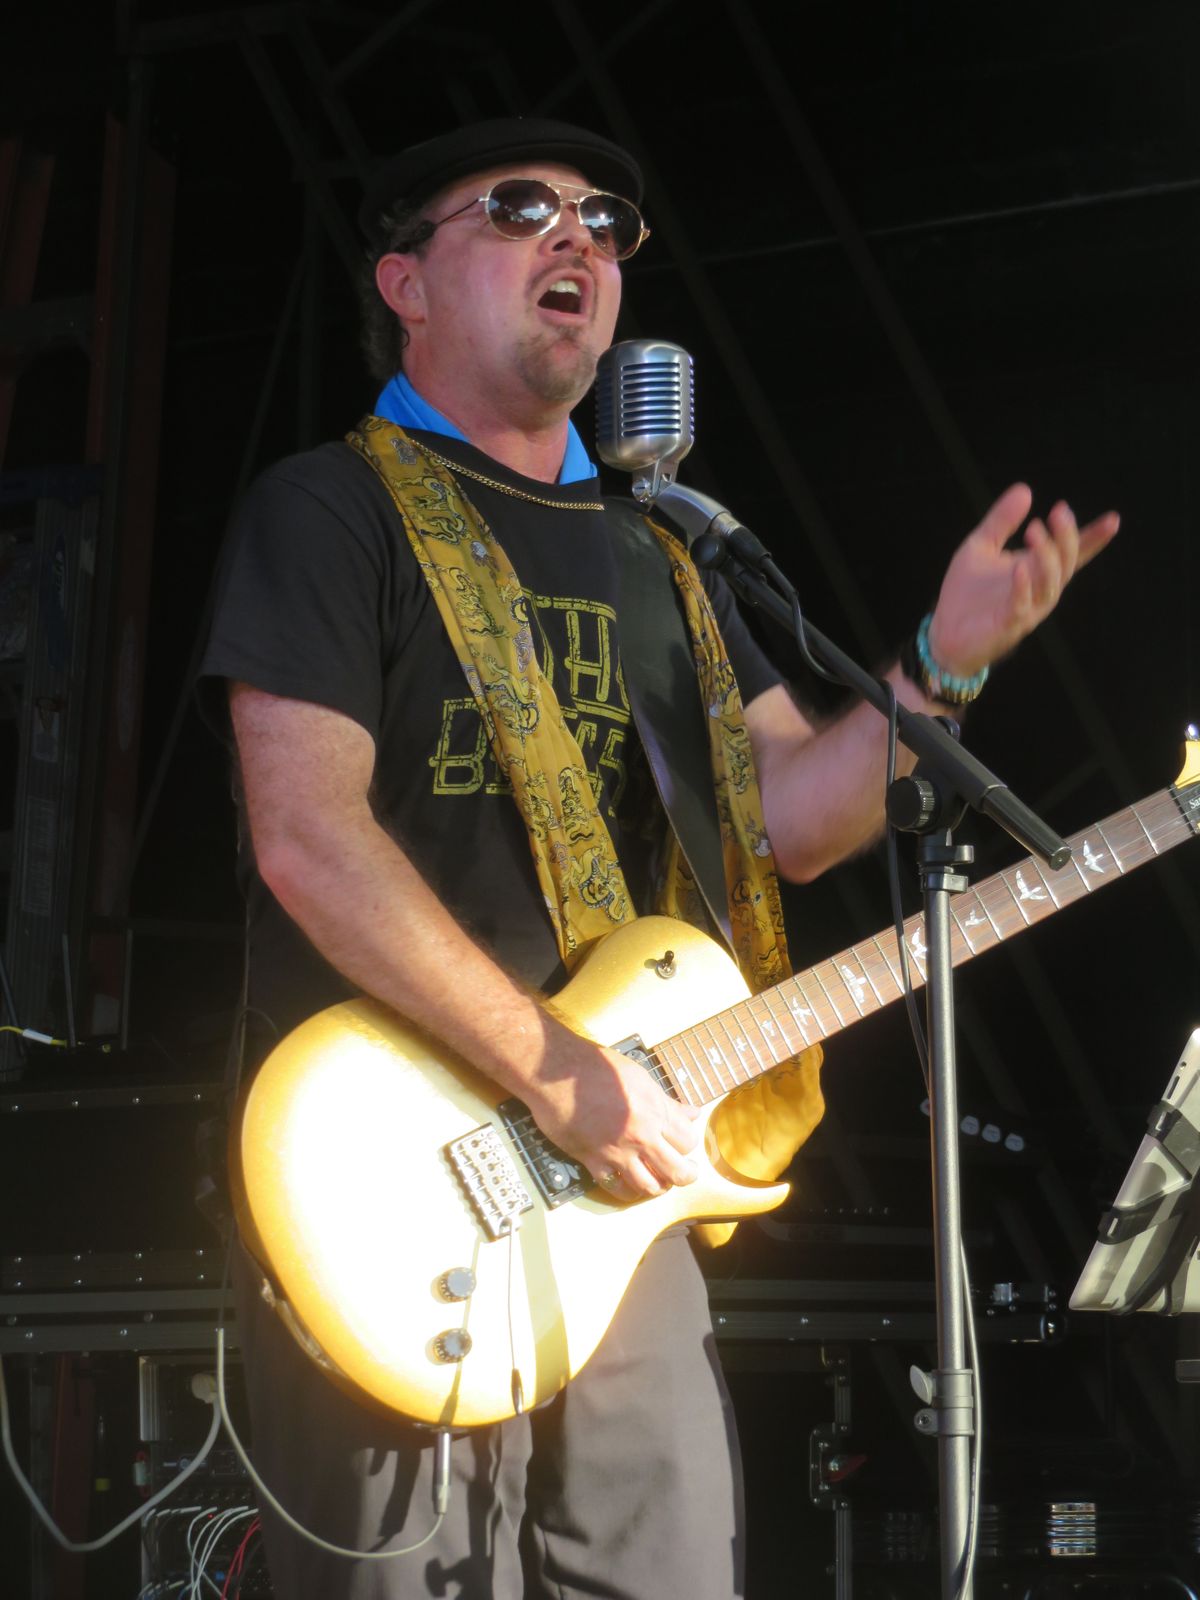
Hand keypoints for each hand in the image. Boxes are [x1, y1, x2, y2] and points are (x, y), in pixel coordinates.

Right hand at [523, 1023, 700, 1201]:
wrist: (555, 1073)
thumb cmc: (596, 1066)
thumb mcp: (639, 1077)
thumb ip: (666, 1101)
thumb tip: (692, 1113)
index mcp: (655, 1110)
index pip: (687, 1140)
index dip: (687, 1143)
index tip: (682, 1142)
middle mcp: (641, 1136)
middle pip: (677, 1171)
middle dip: (686, 1174)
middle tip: (684, 1171)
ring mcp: (617, 1152)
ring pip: (650, 1186)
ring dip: (659, 1186)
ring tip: (659, 1180)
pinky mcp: (593, 1162)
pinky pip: (617, 1189)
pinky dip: (628, 1191)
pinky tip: (630, 1184)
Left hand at [926, 483, 1118, 678]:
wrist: (943, 632)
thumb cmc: (966, 593)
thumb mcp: (980, 546)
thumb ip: (1001, 521)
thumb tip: (1025, 489)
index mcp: (1036, 570)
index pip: (1073, 553)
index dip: (1093, 538)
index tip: (1113, 519)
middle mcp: (1039, 589)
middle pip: (1066, 563)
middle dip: (1066, 538)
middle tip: (1058, 512)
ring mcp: (1027, 609)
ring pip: (1050, 584)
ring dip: (1046, 556)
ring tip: (1035, 530)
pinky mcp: (1007, 626)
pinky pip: (1021, 606)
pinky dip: (1023, 587)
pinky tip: (1019, 567)